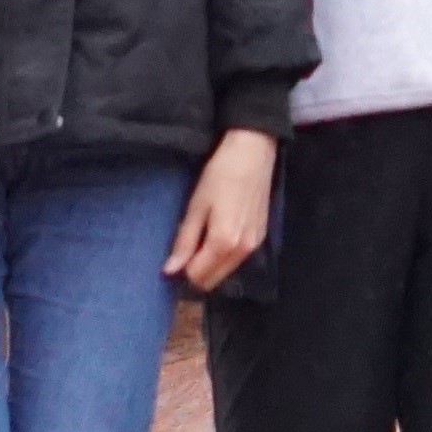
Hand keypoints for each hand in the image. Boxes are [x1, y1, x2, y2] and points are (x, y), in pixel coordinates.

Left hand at [165, 129, 278, 291]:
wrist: (254, 151)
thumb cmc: (221, 173)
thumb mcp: (197, 205)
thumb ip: (184, 240)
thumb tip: (170, 271)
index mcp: (223, 243)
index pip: (197, 276)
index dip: (181, 269)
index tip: (174, 254)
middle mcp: (242, 251)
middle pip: (212, 280)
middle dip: (196, 271)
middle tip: (185, 247)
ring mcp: (254, 245)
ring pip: (226, 272)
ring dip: (210, 264)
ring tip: (201, 237)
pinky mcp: (261, 236)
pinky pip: (238, 259)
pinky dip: (225, 256)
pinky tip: (219, 233)